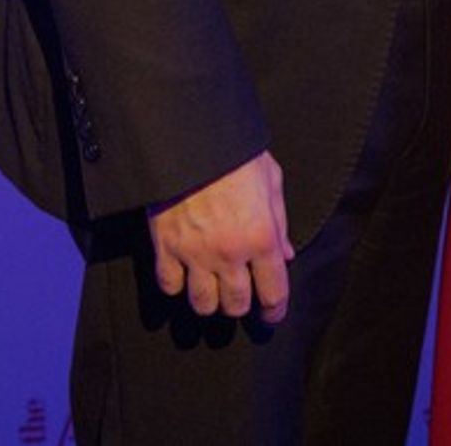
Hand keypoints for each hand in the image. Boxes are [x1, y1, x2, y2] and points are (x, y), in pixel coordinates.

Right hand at [147, 150, 293, 322]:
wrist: (192, 135)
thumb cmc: (237, 153)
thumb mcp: (271, 180)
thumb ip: (279, 222)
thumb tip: (284, 255)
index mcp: (261, 236)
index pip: (273, 292)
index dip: (274, 310)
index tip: (272, 315)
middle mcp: (229, 253)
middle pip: (235, 304)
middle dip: (241, 305)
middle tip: (240, 295)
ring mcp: (195, 253)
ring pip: (202, 303)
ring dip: (209, 301)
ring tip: (212, 288)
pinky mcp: (165, 247)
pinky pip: (169, 286)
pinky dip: (177, 285)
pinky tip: (184, 274)